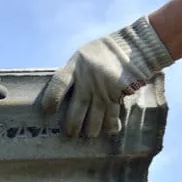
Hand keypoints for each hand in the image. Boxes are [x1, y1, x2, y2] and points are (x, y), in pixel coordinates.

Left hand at [39, 16, 172, 137]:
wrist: (133, 46)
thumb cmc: (102, 53)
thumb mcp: (82, 56)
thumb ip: (72, 74)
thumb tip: (59, 99)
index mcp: (75, 66)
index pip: (58, 84)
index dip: (51, 100)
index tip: (49, 112)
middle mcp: (88, 78)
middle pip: (77, 107)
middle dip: (73, 125)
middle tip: (71, 133)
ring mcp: (104, 88)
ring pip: (95, 116)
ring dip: (91, 129)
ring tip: (89, 135)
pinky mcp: (119, 94)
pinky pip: (113, 115)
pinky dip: (111, 125)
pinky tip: (109, 130)